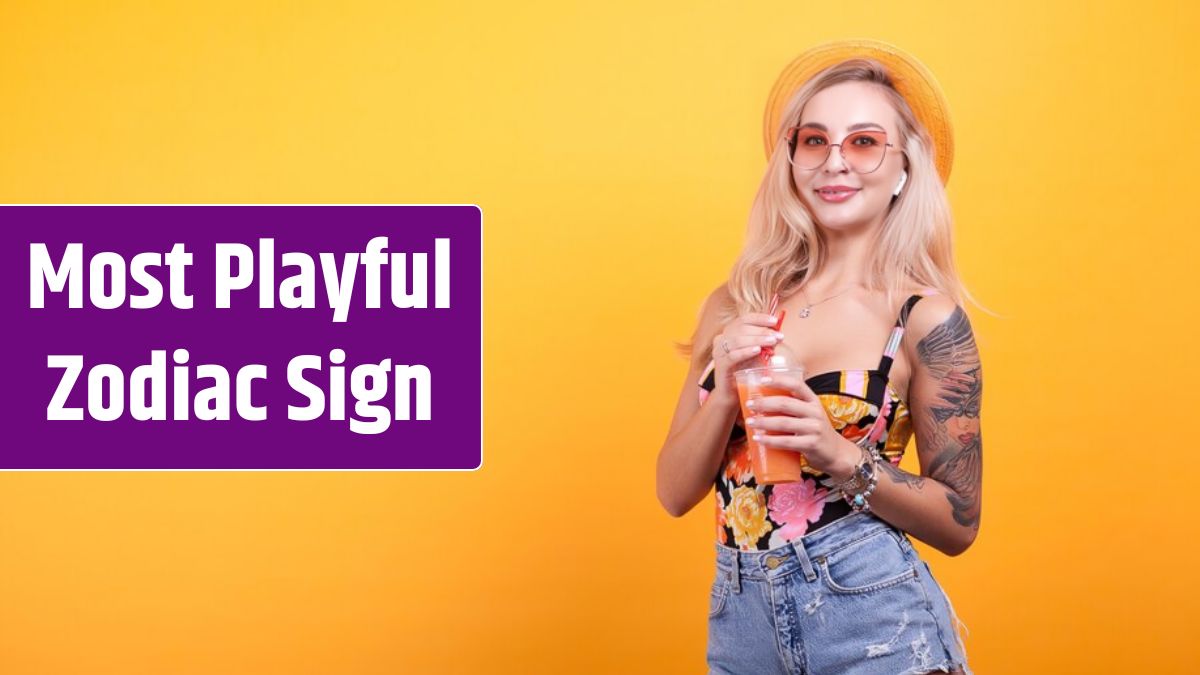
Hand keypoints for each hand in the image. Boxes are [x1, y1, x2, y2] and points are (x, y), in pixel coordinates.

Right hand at [709, 312, 784, 406]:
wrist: (732, 395)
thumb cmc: (745, 372)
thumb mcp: (754, 354)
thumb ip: (762, 343)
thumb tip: (778, 333)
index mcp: (729, 334)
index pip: (744, 319)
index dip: (760, 318)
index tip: (775, 321)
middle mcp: (721, 340)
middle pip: (742, 328)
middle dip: (762, 331)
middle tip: (778, 336)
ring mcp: (719, 352)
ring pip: (738, 340)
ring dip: (757, 339)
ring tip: (772, 341)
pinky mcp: (720, 365)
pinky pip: (733, 355)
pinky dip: (746, 351)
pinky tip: (757, 350)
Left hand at [743, 371, 858, 478]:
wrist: (836, 453)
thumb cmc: (815, 431)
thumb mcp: (809, 414)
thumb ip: (792, 406)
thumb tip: (761, 400)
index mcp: (813, 400)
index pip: (796, 385)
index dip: (779, 380)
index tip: (762, 380)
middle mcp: (815, 412)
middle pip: (785, 403)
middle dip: (764, 403)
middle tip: (749, 405)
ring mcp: (815, 428)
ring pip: (783, 423)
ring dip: (763, 422)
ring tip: (750, 422)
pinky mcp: (812, 444)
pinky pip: (787, 442)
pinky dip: (770, 441)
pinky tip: (759, 439)